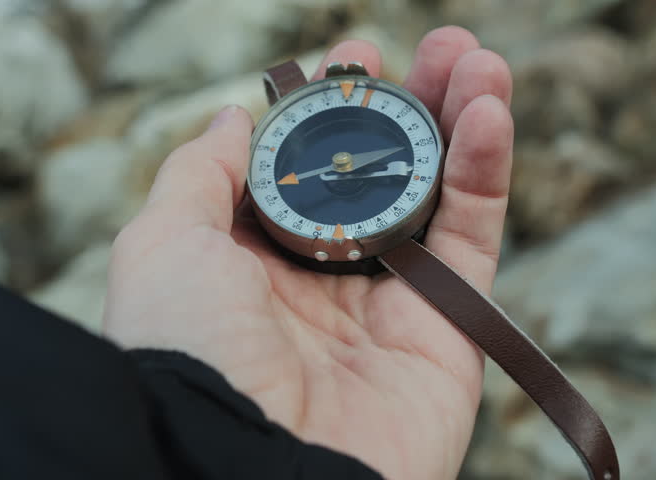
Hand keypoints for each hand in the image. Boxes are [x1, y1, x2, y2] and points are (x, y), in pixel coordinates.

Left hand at [105, 27, 512, 479]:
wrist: (244, 465)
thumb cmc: (187, 351)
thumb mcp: (164, 243)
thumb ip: (201, 173)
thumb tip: (234, 117)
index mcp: (257, 254)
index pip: (311, 164)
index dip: (334, 109)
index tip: (353, 57)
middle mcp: (325, 275)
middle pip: (383, 173)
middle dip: (411, 106)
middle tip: (437, 47)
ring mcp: (388, 303)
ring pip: (438, 196)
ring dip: (463, 122)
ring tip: (479, 58)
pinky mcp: (446, 331)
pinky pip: (474, 240)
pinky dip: (488, 173)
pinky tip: (492, 111)